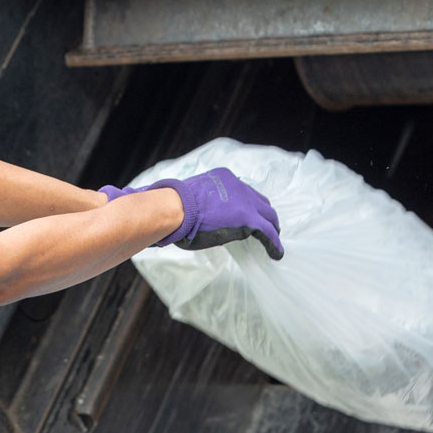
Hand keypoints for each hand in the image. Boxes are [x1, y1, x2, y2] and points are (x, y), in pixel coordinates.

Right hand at [100, 168, 283, 259]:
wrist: (170, 209)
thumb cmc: (167, 207)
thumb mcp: (180, 201)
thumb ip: (184, 203)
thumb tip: (156, 204)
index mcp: (221, 178)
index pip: (241, 191)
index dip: (248, 205)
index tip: (249, 215)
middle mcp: (236, 186)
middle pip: (258, 200)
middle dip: (264, 214)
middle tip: (267, 228)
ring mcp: (244, 200)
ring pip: (268, 216)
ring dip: (272, 229)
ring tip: (274, 242)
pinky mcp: (248, 218)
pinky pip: (268, 232)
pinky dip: (274, 243)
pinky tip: (276, 254)